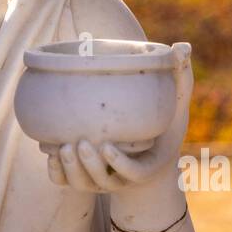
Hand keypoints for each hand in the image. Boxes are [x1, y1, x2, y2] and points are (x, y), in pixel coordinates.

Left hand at [41, 42, 192, 193]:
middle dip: (89, 166)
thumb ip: (180, 74)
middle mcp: (122, 178)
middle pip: (102, 183)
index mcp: (147, 164)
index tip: (107, 146)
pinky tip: (49, 150)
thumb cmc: (162, 116)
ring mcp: (100, 179)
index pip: (133, 174)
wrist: (145, 144)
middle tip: (80, 142)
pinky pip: (65, 182)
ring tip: (63, 146)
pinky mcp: (83, 175)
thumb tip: (182, 46)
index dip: (119, 164)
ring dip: (70, 170)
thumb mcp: (176, 98)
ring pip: (81, 185)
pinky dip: (56, 172)